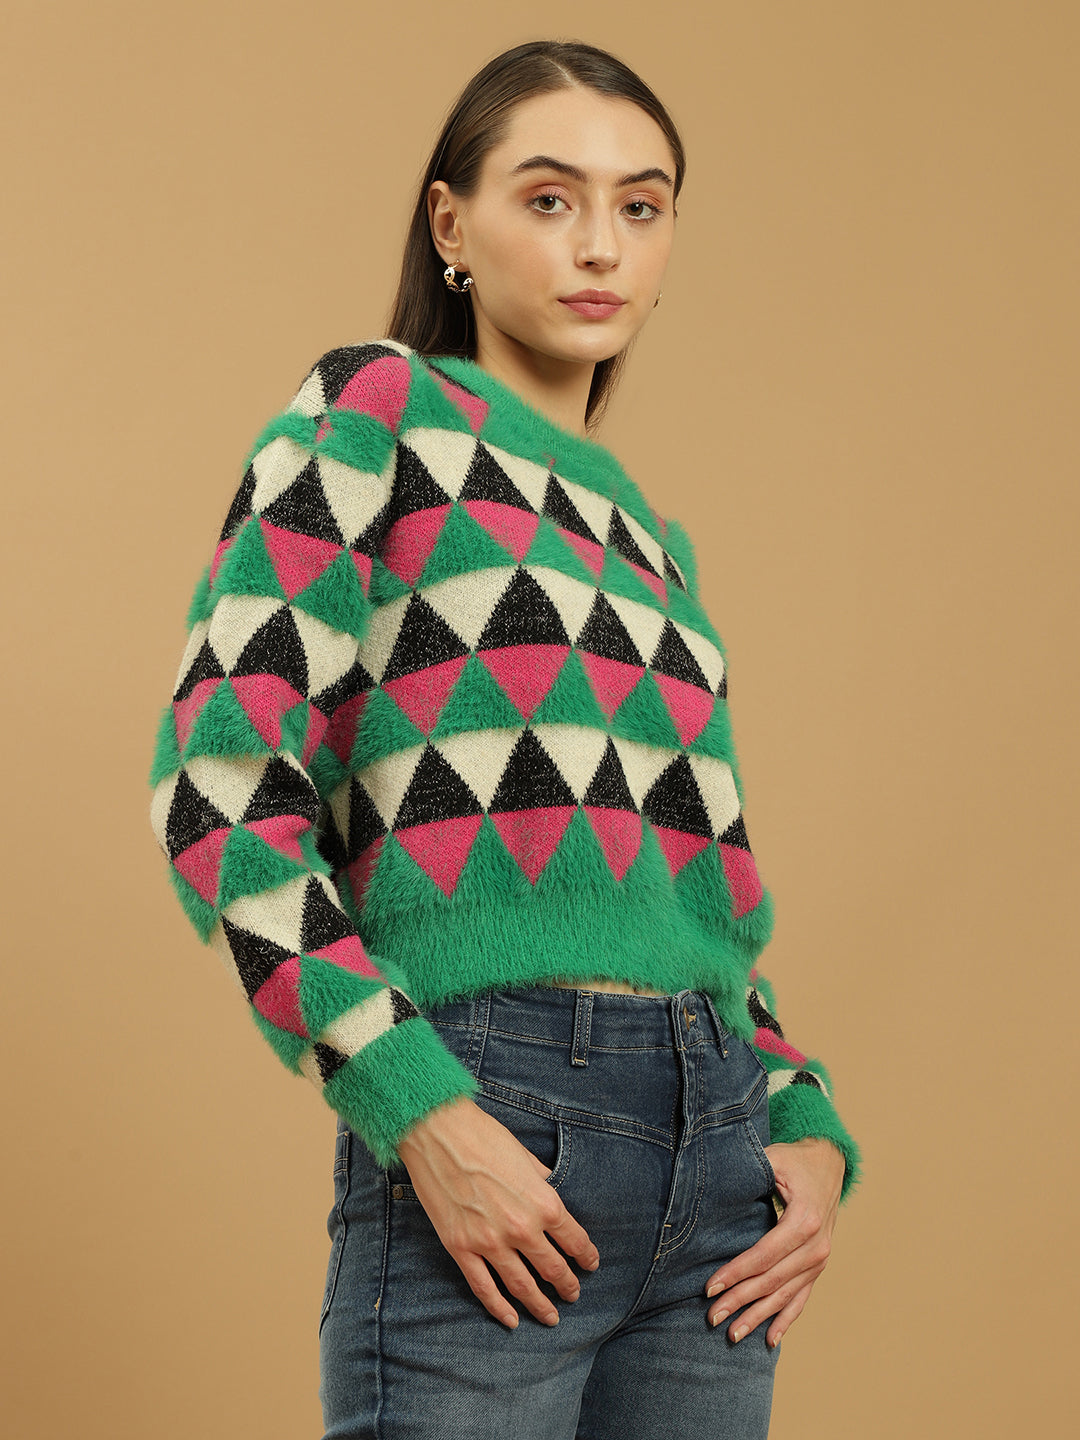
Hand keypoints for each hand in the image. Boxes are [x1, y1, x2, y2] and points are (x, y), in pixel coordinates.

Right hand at [396, 1096, 600, 1329]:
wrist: (438, 1131)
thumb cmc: (483, 1136)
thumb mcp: (526, 1157)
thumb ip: (542, 1182)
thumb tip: (551, 1193)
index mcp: (544, 1202)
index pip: (575, 1240)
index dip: (586, 1257)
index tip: (590, 1265)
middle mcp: (521, 1228)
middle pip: (552, 1269)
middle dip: (567, 1285)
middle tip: (573, 1294)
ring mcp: (489, 1242)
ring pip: (522, 1286)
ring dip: (540, 1305)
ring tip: (550, 1316)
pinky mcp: (461, 1248)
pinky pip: (484, 1288)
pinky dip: (500, 1309)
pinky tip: (512, 1319)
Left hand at [704, 1137, 844, 1347]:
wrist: (829, 1163)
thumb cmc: (794, 1160)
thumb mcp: (772, 1159)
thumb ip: (750, 1173)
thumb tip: (715, 1186)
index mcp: (805, 1220)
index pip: (764, 1255)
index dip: (736, 1273)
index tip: (710, 1287)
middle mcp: (817, 1246)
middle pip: (772, 1281)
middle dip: (740, 1301)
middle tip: (712, 1317)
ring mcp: (820, 1259)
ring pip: (785, 1295)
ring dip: (758, 1317)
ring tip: (733, 1334)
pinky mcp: (818, 1266)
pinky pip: (801, 1298)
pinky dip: (786, 1320)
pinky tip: (770, 1340)